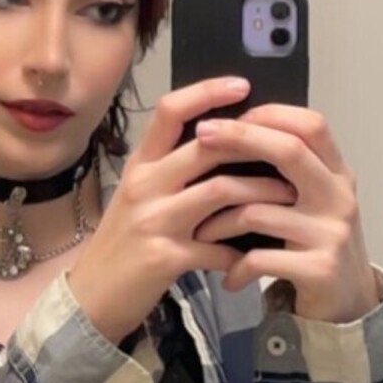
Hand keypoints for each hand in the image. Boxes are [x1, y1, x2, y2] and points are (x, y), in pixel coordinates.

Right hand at [66, 78, 298, 346]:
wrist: (90, 297)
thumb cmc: (122, 244)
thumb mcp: (138, 198)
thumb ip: (171, 172)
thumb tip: (224, 145)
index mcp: (140, 165)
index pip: (170, 111)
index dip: (207, 92)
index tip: (243, 85)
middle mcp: (145, 185)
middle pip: (206, 145)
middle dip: (255, 144)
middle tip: (292, 149)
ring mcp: (154, 221)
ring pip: (221, 190)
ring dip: (262, 192)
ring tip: (289, 196)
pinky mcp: (165, 257)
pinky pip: (218, 247)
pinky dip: (243, 250)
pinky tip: (257, 253)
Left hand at [192, 105, 380, 322]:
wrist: (347, 305)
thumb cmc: (316, 247)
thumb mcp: (313, 203)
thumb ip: (288, 174)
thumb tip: (234, 133)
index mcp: (337, 174)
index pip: (311, 125)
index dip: (270, 114)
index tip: (229, 116)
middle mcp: (339, 197)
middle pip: (289, 152)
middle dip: (241, 138)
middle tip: (202, 136)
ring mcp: (331, 233)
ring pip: (259, 210)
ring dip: (219, 222)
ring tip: (200, 234)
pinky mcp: (319, 269)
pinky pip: (260, 258)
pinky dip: (236, 267)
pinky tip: (228, 277)